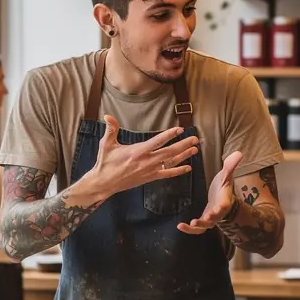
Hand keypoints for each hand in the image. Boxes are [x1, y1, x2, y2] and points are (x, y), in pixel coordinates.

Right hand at [81, 116, 198, 200]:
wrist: (104, 183)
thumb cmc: (105, 162)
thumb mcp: (107, 144)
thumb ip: (111, 129)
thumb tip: (107, 116)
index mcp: (137, 151)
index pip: (157, 142)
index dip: (169, 135)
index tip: (179, 129)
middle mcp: (146, 161)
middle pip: (169, 152)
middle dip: (183, 145)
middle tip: (195, 139)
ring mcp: (150, 170)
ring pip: (170, 162)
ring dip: (184, 155)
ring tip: (195, 149)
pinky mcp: (150, 177)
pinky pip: (167, 174)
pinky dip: (178, 171)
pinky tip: (188, 167)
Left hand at [178, 151, 242, 235]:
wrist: (222, 197)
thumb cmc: (223, 186)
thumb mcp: (226, 176)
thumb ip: (230, 166)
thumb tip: (239, 153)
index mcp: (224, 201)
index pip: (224, 205)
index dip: (221, 207)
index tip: (218, 208)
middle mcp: (218, 212)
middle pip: (214, 219)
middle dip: (207, 220)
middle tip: (198, 221)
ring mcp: (211, 219)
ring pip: (204, 227)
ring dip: (196, 227)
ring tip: (185, 225)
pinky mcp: (203, 221)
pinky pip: (197, 228)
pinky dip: (189, 229)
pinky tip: (180, 226)